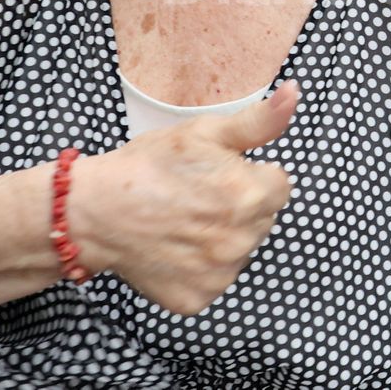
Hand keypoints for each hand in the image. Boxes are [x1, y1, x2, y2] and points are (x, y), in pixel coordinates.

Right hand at [71, 82, 298, 314]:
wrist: (96, 210)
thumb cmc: (149, 166)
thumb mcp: (205, 132)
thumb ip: (258, 121)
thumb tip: (294, 93)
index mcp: (250, 196)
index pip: (279, 185)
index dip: (250, 174)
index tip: (218, 173)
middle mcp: (241, 240)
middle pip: (262, 218)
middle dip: (240, 205)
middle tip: (198, 195)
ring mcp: (220, 273)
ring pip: (241, 249)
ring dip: (223, 236)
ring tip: (185, 220)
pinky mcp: (199, 297)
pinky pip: (215, 278)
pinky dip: (201, 266)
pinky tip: (176, 246)